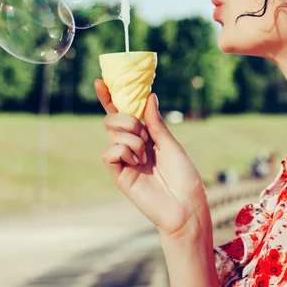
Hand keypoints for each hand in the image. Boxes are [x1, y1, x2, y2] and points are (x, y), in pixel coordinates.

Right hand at [95, 79, 210, 237]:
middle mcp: (130, 145)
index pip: (122, 112)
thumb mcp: (170, 143)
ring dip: (133, 141)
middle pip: (112, 119)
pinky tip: (138, 166)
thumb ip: (155, 122)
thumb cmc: (183, 176)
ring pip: (113, 134)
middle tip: (145, 136)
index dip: (111, 97)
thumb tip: (149, 96)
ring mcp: (123, 159)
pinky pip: (109, 153)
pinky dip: (125, 154)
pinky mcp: (118, 174)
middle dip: (128, 121)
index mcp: (144, 135)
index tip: (101, 81)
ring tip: (146, 158)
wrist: (185, 205)